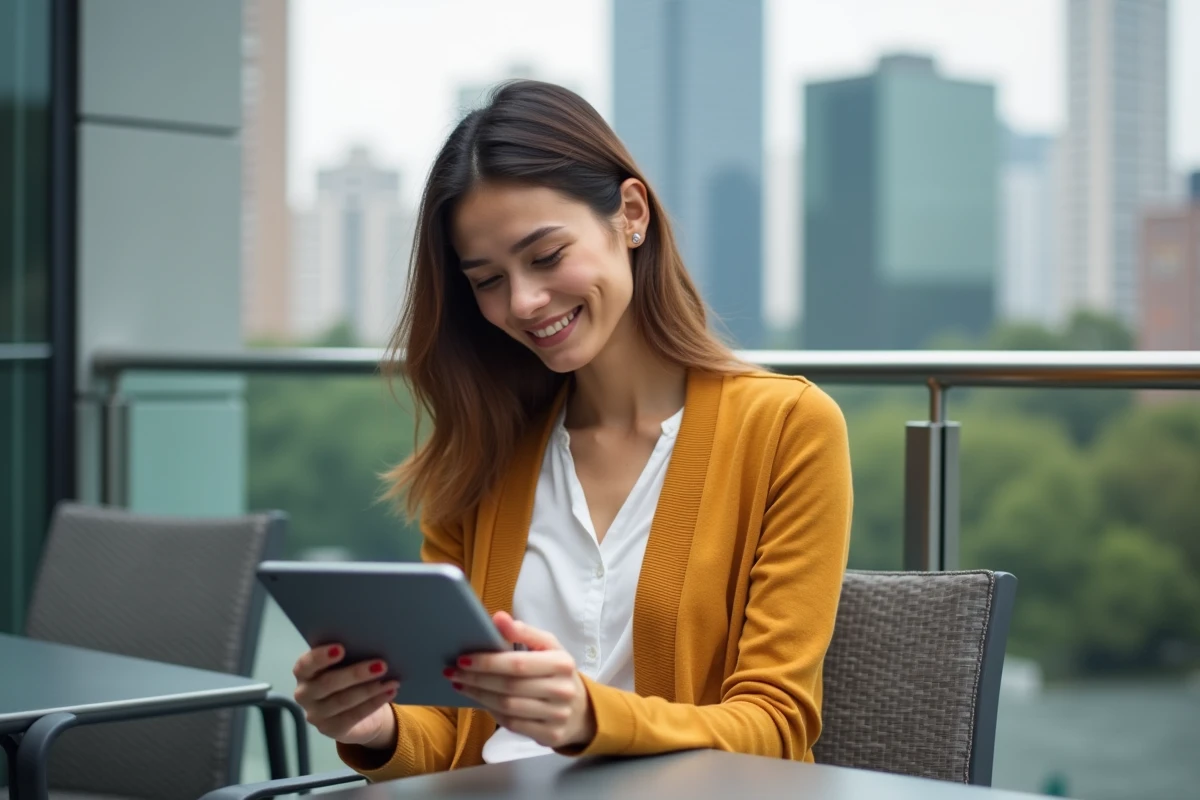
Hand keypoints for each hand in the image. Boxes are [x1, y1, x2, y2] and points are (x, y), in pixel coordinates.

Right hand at [292, 644, 399, 748]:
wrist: (357, 710)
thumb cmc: (349, 676)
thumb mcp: (345, 664)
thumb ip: (349, 655)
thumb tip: (371, 644)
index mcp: (303, 672)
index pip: (305, 664)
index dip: (321, 657)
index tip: (341, 648)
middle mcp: (304, 694)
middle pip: (327, 683)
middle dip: (356, 673)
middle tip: (382, 665)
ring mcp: (315, 714)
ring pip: (343, 701)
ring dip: (370, 689)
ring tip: (392, 680)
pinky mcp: (330, 730)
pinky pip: (353, 716)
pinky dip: (374, 703)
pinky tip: (390, 692)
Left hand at [447, 611, 595, 749]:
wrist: (580, 710)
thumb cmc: (556, 672)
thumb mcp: (547, 647)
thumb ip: (523, 632)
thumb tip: (498, 618)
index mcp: (561, 662)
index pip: (518, 663)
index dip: (488, 662)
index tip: (463, 658)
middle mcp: (562, 690)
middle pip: (510, 686)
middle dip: (476, 679)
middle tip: (452, 672)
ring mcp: (557, 715)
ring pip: (508, 707)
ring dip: (479, 696)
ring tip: (460, 685)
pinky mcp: (550, 735)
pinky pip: (512, 724)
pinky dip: (492, 712)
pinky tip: (480, 701)